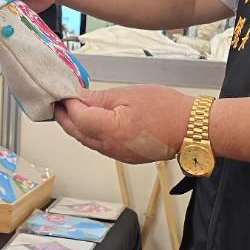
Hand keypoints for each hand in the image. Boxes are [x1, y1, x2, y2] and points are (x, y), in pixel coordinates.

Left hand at [54, 86, 193, 164]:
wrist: (191, 129)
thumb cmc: (168, 109)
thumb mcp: (130, 95)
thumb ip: (100, 98)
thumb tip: (79, 97)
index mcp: (112, 130)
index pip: (78, 118)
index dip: (68, 104)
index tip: (63, 93)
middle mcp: (112, 147)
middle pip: (77, 133)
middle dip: (65, 118)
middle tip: (58, 102)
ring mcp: (118, 155)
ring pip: (86, 141)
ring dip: (76, 126)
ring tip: (71, 109)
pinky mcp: (124, 157)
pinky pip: (99, 146)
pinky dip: (90, 134)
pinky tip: (90, 122)